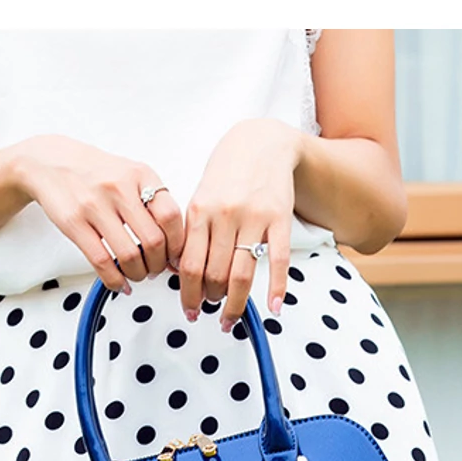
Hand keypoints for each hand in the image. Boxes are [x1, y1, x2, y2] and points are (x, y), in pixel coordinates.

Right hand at [8, 134, 184, 293]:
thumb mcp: (131, 175)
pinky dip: (115, 280)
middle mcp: (120, 187)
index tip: (173, 257)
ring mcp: (96, 205)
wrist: (51, 162)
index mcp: (140, 175)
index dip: (177, 245)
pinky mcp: (74, 223)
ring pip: (130, 256)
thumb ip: (154, 204)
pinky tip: (119, 283)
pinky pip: (102, 262)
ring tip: (136, 274)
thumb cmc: (95, 173)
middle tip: (154, 269)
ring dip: (138, 274)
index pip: (171, 217)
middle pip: (154, 241)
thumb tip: (176, 246)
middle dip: (158, 265)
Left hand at [178, 119, 303, 330]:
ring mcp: (254, 217)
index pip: (189, 265)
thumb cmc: (227, 173)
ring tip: (230, 318)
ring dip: (235, 303)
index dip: (188, 294)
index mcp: (199, 211)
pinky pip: (278, 261)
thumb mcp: (200, 197)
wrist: (261, 142)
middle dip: (210, 300)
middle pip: (215, 274)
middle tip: (210, 311)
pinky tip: (273, 308)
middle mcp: (225, 215)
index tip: (190, 310)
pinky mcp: (280, 218)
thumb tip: (181, 272)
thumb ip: (192, 233)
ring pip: (242, 274)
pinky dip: (276, 289)